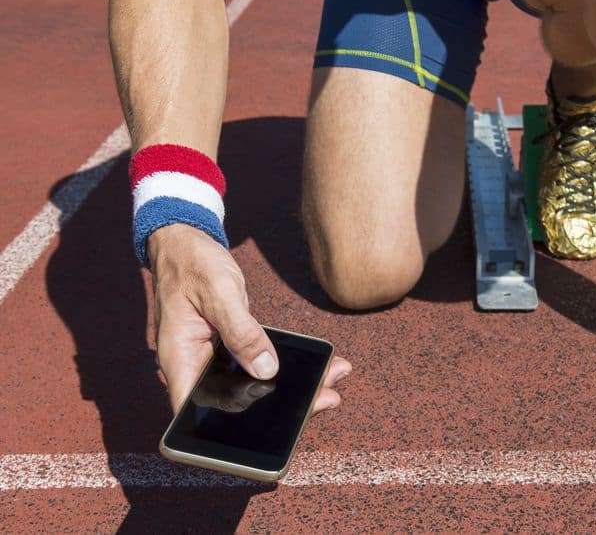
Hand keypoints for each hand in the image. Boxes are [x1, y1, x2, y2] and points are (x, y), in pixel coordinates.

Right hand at [148, 224, 351, 412]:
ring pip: (252, 387)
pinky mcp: (231, 351)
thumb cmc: (193, 264)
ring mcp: (214, 362)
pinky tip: (320, 365)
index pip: (202, 413)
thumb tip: (266, 369)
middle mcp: (196, 369)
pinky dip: (287, 368)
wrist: (185, 243)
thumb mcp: (220, 293)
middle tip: (326, 400)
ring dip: (291, 389)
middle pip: (236, 406)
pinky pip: (259, 367)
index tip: (278, 431)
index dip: (234, 432)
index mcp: (181, 363)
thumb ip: (242, 331)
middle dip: (282, 409)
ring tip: (332, 383)